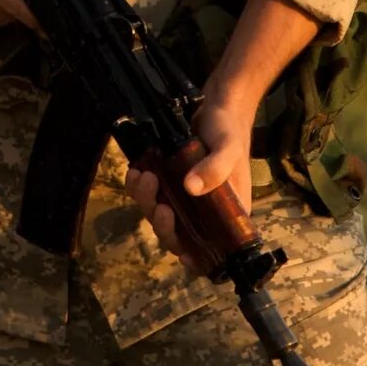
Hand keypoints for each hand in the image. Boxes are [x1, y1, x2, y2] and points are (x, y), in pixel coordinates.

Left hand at [130, 85, 255, 272]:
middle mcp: (203, 211)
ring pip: (159, 214)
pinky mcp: (167, 181)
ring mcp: (183, 197)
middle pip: (178, 234)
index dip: (197, 258)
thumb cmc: (230, 131)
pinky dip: (138, 187)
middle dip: (164, 225)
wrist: (216, 106)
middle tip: (160, 204)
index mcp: (226, 213)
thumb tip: (191, 188)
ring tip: (145, 177)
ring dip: (147, 202)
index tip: (183, 255)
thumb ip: (215, 168)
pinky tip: (136, 171)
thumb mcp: (229, 148)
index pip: (212, 247)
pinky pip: (148, 193)